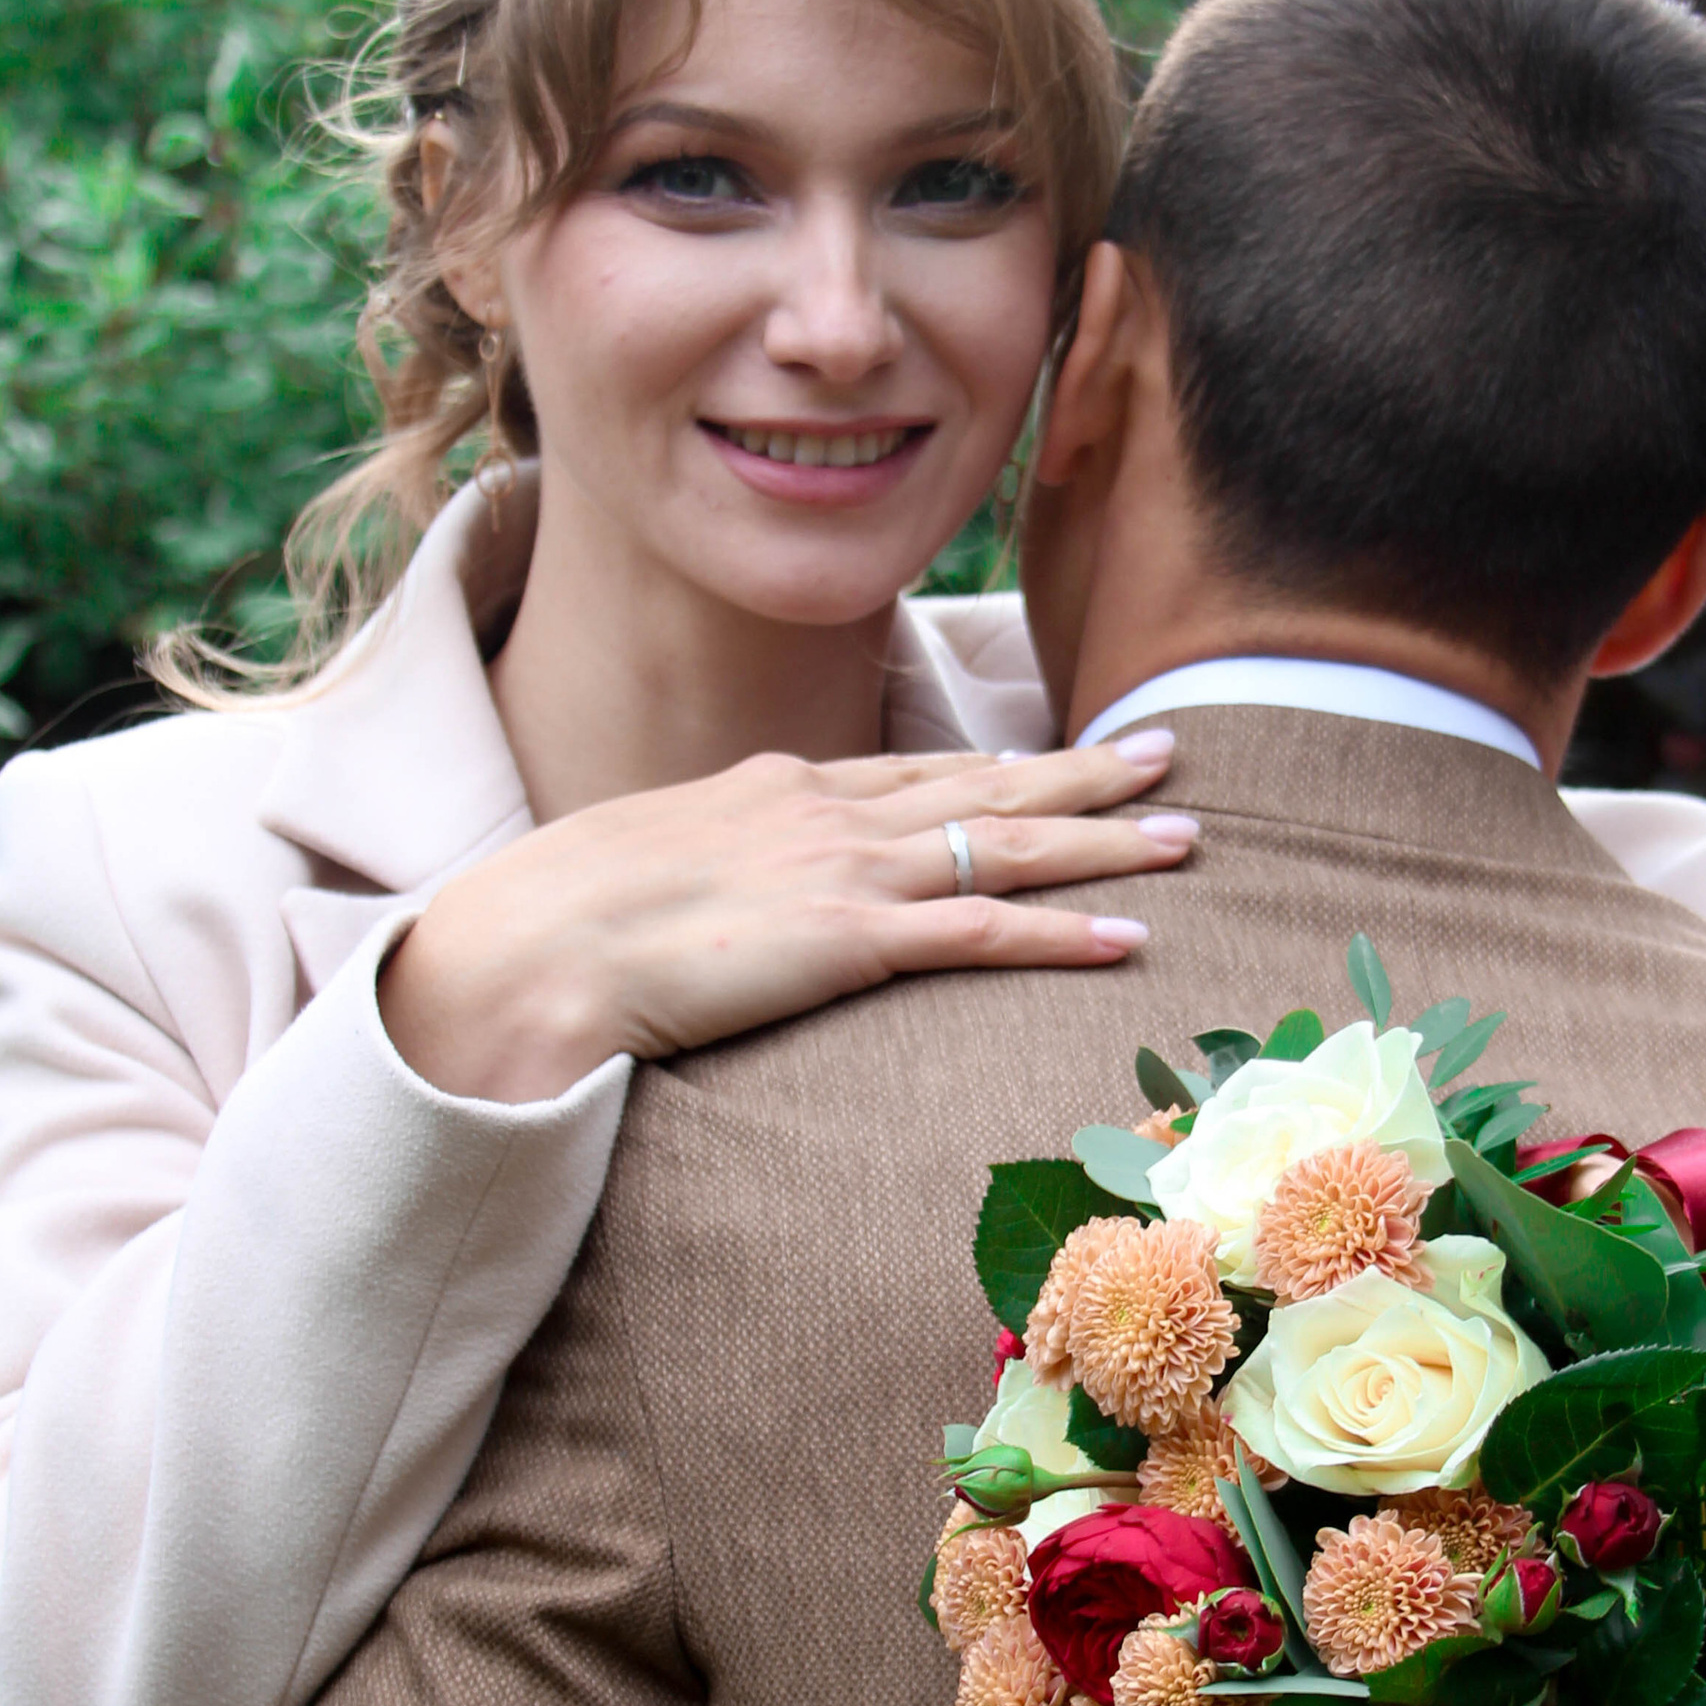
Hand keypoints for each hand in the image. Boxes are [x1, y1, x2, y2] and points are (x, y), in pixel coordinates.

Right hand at [378, 734, 1194, 1105]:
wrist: (521, 949)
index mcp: (776, 789)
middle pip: (984, 784)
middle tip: (1165, 755)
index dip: (998, 763)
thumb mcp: (643, 866)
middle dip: (1082, 772)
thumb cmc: (556, 922)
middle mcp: (824, 811)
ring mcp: (842, 870)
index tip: (1062, 756)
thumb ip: (706, 870)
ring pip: (1006, 844)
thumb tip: (723, 897)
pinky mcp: (847, 940)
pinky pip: (984, 932)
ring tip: (1184, 834)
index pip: (914, 769)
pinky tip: (1128, 935)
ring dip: (1103, 840)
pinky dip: (1064, 932)